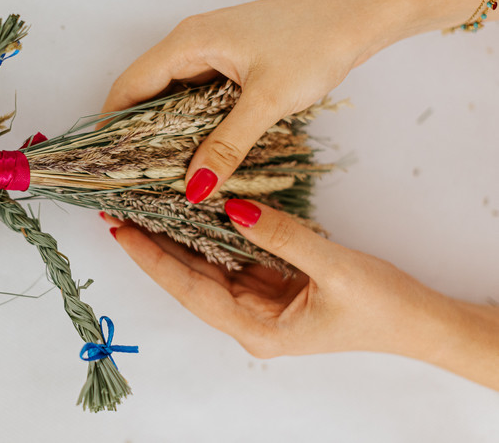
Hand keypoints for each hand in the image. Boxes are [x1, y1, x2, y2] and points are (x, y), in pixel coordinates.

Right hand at [100, 0, 383, 202]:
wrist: (358, 17)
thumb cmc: (314, 44)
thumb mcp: (266, 100)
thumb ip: (226, 145)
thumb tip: (192, 187)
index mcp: (188, 43)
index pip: (129, 87)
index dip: (109, 125)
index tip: (103, 165)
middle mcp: (191, 44)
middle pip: (144, 93)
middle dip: (133, 135)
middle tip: (128, 179)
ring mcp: (211, 53)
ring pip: (170, 97)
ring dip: (162, 132)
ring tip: (155, 175)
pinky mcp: (230, 62)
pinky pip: (194, 96)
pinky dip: (188, 124)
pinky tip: (193, 153)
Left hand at [105, 201, 454, 359]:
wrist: (416, 322)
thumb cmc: (380, 307)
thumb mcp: (333, 269)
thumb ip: (282, 237)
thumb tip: (234, 208)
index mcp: (257, 328)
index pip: (191, 289)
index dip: (153, 260)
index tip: (122, 233)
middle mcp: (249, 318)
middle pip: (189, 279)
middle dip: (153, 247)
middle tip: (119, 212)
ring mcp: (258, 302)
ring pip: (205, 267)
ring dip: (175, 240)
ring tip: (142, 210)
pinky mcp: (270, 285)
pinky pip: (229, 258)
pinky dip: (208, 236)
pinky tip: (189, 213)